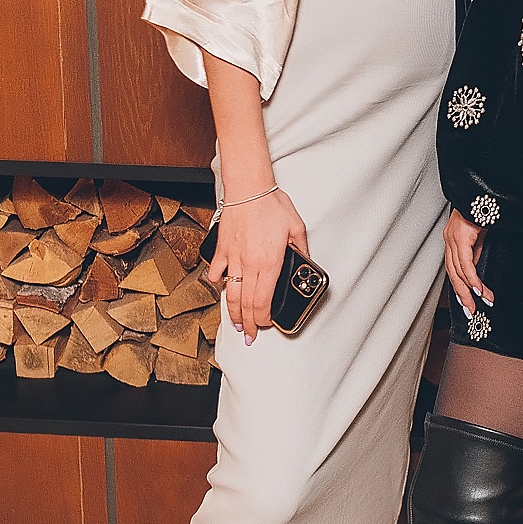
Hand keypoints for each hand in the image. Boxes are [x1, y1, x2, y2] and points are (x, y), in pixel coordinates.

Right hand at [206, 190, 308, 343]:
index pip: (264, 302)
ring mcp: (233, 259)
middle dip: (249, 323)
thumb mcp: (296, 228)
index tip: (266, 324)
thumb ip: (302, 249)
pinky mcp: (221, 250)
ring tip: (237, 323)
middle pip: (247, 304)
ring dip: (233, 312)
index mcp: (269, 263)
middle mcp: (249, 265)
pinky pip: (216, 273)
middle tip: (250, 335)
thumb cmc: (271, 204)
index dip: (264, 318)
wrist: (248, 188)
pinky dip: (218, 284)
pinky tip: (222, 290)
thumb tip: (306, 262)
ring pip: (231, 294)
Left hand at [444, 209, 493, 317]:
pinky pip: (465, 264)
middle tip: (471, 311)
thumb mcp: (480, 235)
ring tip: (481, 302)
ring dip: (470, 290)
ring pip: (458, 272)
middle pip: (453, 274)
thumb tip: (474, 272)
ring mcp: (453, 237)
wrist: (484, 191)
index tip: (468, 302)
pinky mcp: (461, 236)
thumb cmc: (484, 209)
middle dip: (463, 295)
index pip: (453, 269)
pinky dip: (472, 279)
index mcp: (452, 239)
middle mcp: (449, 239)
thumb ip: (475, 252)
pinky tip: (479, 289)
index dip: (460, 287)